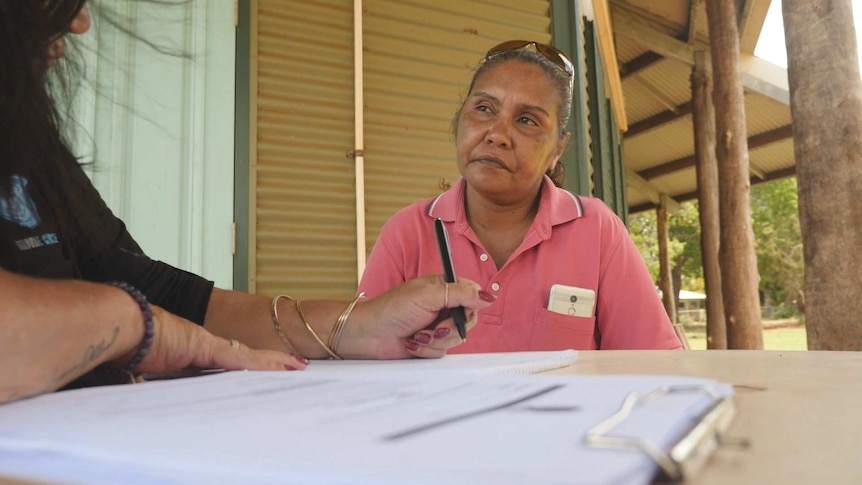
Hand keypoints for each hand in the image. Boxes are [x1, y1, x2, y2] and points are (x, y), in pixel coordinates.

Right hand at [118, 306, 307, 373]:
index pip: (228, 360)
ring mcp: (207, 343)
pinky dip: (262, 364)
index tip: (268, 370)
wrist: (118, 324)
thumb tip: (148, 391)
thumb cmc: (125, 343)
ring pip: (248, 357)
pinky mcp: (207, 346)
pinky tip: (281, 368)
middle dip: (270, 363)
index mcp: (191, 350)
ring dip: (273, 364)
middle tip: (296, 367)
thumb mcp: (147, 368)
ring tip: (297, 368)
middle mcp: (203, 344)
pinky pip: (241, 359)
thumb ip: (156, 380)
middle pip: (244, 357)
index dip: (250, 366)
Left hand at [341, 275, 495, 358]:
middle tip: (435, 328)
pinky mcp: (430, 344)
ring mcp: (437, 326)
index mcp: (443, 288)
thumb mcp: (428, 295)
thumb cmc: (392, 309)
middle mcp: (442, 306)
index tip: (463, 312)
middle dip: (451, 328)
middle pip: (468, 320)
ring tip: (417, 334)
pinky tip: (412, 342)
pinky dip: (427, 349)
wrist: (370, 335)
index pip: (472, 294)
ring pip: (456, 339)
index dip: (471, 305)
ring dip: (435, 340)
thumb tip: (488, 296)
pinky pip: (443, 351)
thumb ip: (460, 294)